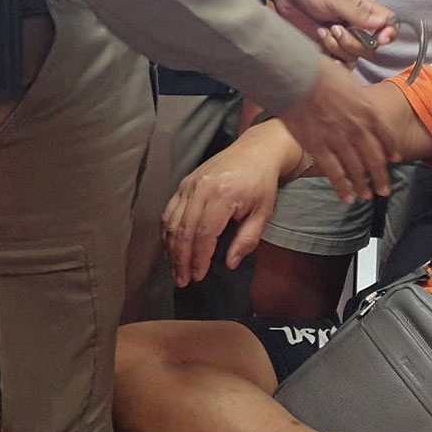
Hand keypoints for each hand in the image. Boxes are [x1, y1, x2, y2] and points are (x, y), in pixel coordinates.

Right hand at [162, 125, 296, 286]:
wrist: (256, 151)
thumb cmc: (262, 184)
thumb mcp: (264, 213)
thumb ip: (247, 239)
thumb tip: (230, 264)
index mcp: (222, 195)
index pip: (204, 234)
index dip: (198, 258)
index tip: (198, 276)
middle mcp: (201, 188)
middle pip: (183, 231)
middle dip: (181, 259)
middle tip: (182, 280)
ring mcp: (189, 184)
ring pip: (172, 222)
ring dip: (171, 249)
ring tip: (175, 270)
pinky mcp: (184, 183)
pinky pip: (169, 211)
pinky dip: (168, 232)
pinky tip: (171, 248)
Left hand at [270, 0, 398, 62]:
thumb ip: (358, 13)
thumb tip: (382, 23)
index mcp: (365, 10)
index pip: (389, 24)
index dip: (388, 34)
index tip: (379, 39)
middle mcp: (357, 26)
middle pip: (371, 48)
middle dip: (353, 43)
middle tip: (335, 29)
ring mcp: (343, 38)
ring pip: (354, 57)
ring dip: (338, 48)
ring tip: (322, 32)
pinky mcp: (328, 47)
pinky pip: (339, 63)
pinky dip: (331, 60)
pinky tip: (320, 46)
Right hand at [278, 61, 398, 204]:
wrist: (297, 76)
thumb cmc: (321, 73)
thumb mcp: (350, 82)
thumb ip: (358, 99)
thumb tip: (360, 102)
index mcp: (368, 112)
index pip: (386, 137)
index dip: (391, 150)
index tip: (395, 160)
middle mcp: (358, 129)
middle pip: (374, 159)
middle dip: (381, 178)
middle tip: (385, 191)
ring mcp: (339, 140)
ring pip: (356, 170)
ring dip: (363, 186)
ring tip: (367, 197)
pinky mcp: (319, 147)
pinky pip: (334, 173)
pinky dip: (342, 187)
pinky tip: (347, 198)